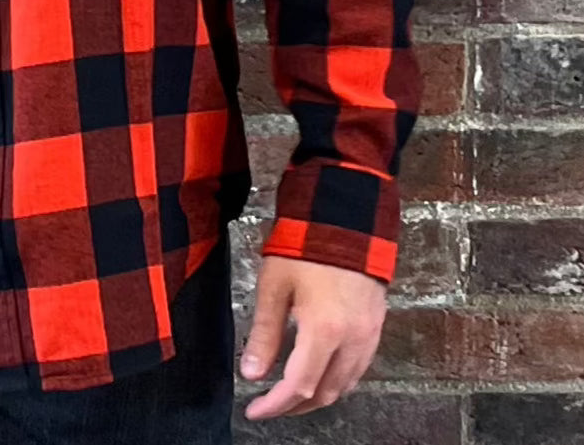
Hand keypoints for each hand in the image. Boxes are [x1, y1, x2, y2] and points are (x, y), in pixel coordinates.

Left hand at [239, 254, 385, 418]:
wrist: (344, 218)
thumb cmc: (305, 246)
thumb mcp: (274, 286)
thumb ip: (264, 333)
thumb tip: (252, 373)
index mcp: (324, 331)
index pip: (298, 386)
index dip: (275, 405)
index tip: (255, 410)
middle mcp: (352, 340)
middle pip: (324, 393)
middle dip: (294, 406)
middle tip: (269, 405)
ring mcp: (368, 335)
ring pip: (344, 385)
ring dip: (317, 395)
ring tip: (289, 393)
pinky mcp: (375, 327)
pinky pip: (358, 368)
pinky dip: (336, 379)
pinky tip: (319, 372)